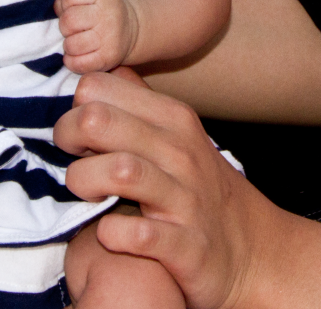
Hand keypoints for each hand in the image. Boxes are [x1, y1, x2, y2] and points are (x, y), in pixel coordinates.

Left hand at [55, 69, 277, 308]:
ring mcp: (185, 198)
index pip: (99, 86)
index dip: (75, 108)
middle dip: (68, 137)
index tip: (79, 135)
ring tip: (87, 194)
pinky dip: (113, 234)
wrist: (253, 249)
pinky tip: (109, 233)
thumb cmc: (198, 188)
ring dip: (85, 181)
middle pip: (98, 120)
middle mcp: (180, 151)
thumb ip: (138, 102)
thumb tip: (105, 72)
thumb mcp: (177, 134)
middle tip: (73, 160)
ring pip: (118, 171)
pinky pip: (139, 235)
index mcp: (173, 117)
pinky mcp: (187, 245)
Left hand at [57, 0, 138, 72]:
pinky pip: (77, 64)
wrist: (131, 30)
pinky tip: (76, 56)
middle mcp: (107, 15)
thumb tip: (56, 8)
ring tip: (76, 42)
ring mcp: (109, 38)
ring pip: (71, 44)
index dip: (65, 3)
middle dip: (65, 26)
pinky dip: (71, 61)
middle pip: (68, 20)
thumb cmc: (102, 12)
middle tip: (73, 29)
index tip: (73, 8)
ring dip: (68, 45)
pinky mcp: (107, 58)